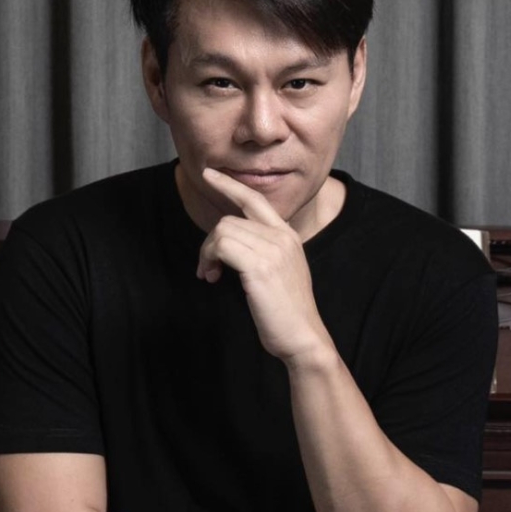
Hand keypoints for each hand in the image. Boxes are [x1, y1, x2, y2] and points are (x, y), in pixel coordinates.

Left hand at [196, 168, 330, 360]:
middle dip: (209, 243)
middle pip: (229, 220)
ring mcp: (273, 250)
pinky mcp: (260, 267)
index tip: (209, 174)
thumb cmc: (286, 313)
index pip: (256, 200)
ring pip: (222, 232)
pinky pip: (222, 247)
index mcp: (288, 236)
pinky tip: (213, 277)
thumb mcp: (279, 273)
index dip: (229, 185)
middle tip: (207, 269)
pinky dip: (209, 259)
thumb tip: (229, 247)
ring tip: (211, 275)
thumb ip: (262, 253)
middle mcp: (282, 238)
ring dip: (207, 253)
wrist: (303, 337)